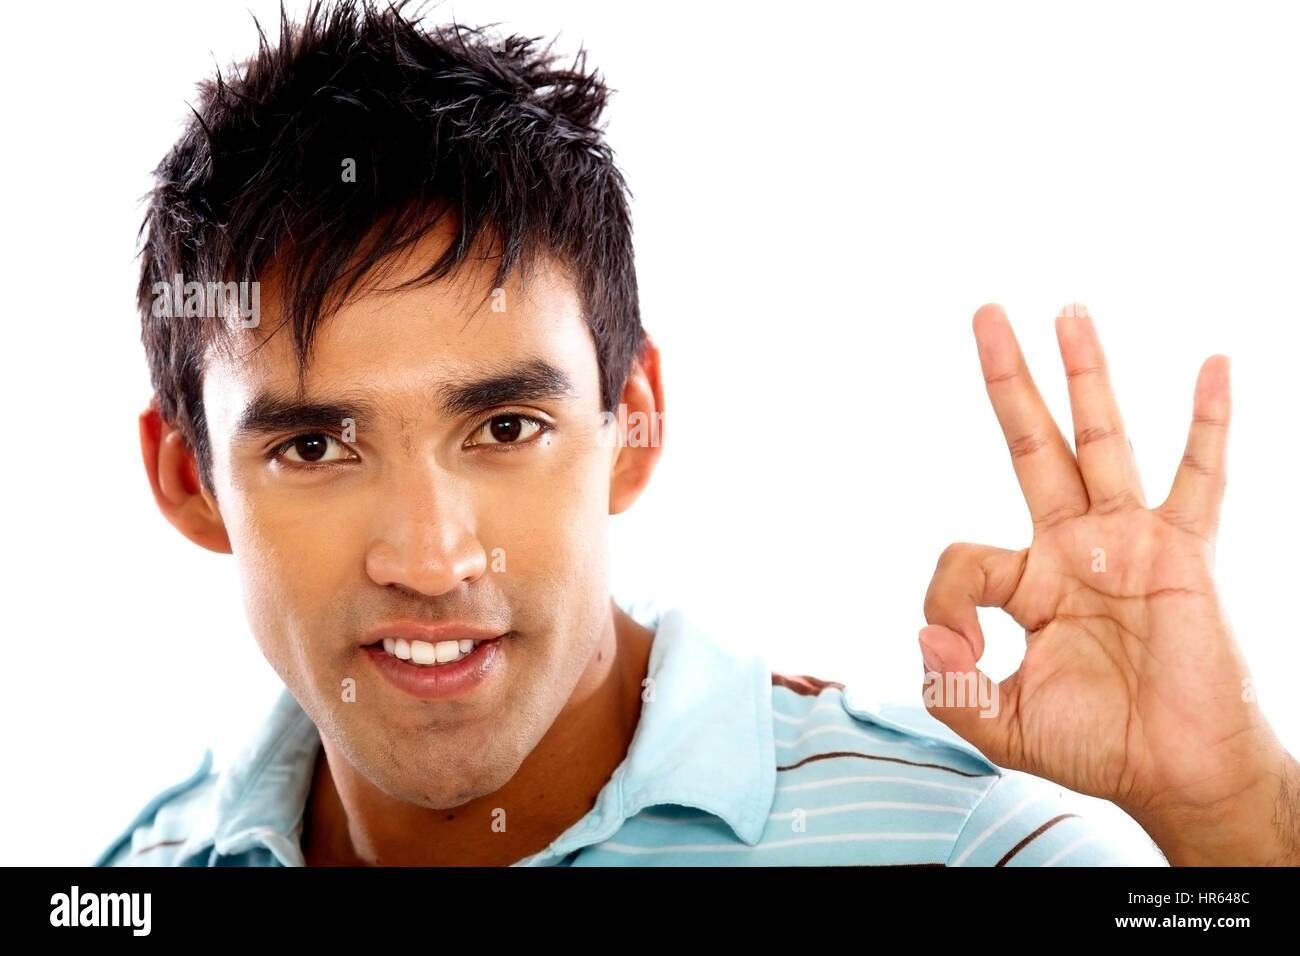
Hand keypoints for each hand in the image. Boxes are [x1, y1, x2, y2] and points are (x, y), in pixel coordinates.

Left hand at [919, 302, 1297, 863]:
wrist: (1176, 773)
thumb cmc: (1097, 747)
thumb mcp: (1000, 725)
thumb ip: (949, 688)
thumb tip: (926, 634)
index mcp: (1028, 581)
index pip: (963, 554)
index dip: (945, 599)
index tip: (958, 645)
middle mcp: (1074, 547)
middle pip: (1031, 444)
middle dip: (1009, 381)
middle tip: (985, 313)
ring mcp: (1130, 541)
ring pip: (1102, 440)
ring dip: (1086, 375)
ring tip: (1068, 311)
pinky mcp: (1184, 552)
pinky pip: (1201, 477)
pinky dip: (1209, 423)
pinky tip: (1214, 364)